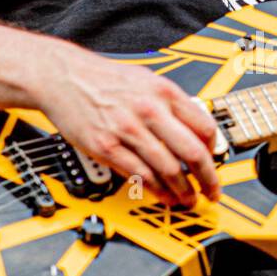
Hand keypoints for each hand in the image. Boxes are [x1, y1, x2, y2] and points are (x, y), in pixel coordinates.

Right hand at [35, 45, 220, 206]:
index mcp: (164, 92)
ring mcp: (127, 130)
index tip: (213, 161)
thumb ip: (171, 104)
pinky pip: (139, 175)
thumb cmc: (103, 79)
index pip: (204, 127)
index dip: (214, 150)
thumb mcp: (146, 80)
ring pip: (168, 169)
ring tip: (188, 199)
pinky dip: (156, 190)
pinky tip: (163, 196)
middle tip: (212, 191)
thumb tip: (194, 128)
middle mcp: (149, 110)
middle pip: (192, 152)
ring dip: (183, 190)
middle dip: (208, 178)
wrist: (62, 76)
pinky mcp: (106, 147)